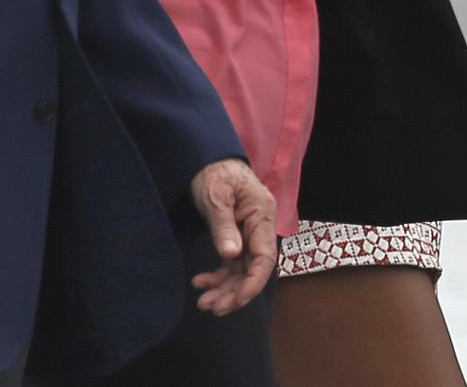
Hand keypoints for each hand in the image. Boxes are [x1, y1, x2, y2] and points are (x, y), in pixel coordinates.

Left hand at [187, 158, 276, 316]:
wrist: (206, 159)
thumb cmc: (214, 173)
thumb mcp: (216, 197)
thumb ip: (223, 225)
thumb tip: (231, 255)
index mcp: (262, 215)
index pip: (265, 256)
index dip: (253, 282)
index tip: (237, 299)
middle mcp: (260, 227)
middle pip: (254, 268)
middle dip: (235, 291)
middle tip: (213, 307)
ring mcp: (249, 234)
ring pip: (242, 270)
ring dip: (225, 289)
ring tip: (204, 302)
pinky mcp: (237, 238)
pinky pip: (231, 264)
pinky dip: (217, 276)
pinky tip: (200, 282)